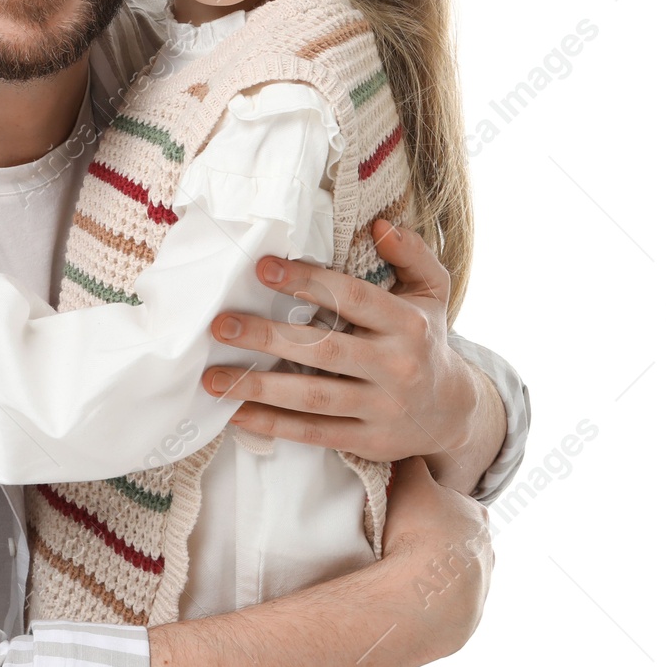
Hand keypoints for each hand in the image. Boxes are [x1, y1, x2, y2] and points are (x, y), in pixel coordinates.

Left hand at [201, 218, 494, 481]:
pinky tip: (237, 414)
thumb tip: (381, 225)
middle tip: (221, 326)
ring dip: (259, 387)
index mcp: (407, 324)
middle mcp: (396, 367)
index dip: (307, 282)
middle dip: (267, 337)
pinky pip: (314, 433)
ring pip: (313, 398)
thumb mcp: (432, 291)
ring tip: (213, 378)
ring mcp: (382, 408)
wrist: (454, 411)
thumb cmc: (426, 340)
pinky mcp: (368, 441)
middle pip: (323, 350)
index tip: (262, 268)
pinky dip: (274, 425)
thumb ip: (412, 254)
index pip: (352, 298)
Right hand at [377, 455, 492, 659]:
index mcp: (476, 514)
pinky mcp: (470, 615)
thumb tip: (409, 450)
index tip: (411, 515)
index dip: (430, 507)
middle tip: (407, 543)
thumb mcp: (410, 483)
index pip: (454, 505)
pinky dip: (434, 598)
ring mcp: (482, 584)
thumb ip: (412, 465)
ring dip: (438, 572)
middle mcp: (486, 548)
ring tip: (409, 573)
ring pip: (458, 572)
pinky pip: (449, 601)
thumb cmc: (419, 532)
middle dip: (437, 540)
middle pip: (460, 539)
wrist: (427, 591)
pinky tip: (415, 595)